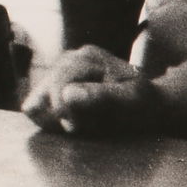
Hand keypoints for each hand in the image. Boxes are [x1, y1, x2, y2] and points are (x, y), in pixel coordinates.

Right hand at [21, 45, 159, 136]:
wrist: (149, 105)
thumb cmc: (144, 104)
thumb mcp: (131, 101)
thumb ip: (101, 97)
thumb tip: (67, 94)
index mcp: (88, 57)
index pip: (58, 84)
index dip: (62, 110)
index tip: (75, 129)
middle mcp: (71, 57)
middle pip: (43, 91)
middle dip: (57, 115)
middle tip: (79, 129)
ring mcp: (62, 69)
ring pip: (37, 99)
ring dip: (54, 118)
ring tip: (78, 124)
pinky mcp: (56, 84)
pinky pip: (38, 104)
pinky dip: (51, 118)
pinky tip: (70, 121)